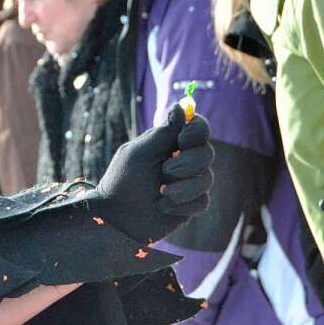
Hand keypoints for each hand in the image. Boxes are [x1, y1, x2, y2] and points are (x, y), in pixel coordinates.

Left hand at [94, 105, 213, 243]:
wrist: (116, 218)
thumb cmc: (122, 181)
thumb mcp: (140, 153)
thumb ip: (163, 133)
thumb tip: (179, 107)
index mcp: (169, 143)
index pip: (198, 128)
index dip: (196, 131)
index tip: (181, 140)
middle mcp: (182, 160)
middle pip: (207, 153)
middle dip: (187, 163)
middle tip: (164, 171)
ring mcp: (188, 183)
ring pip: (207, 179)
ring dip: (183, 187)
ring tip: (161, 193)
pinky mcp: (190, 205)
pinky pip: (203, 201)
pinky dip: (182, 205)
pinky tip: (163, 207)